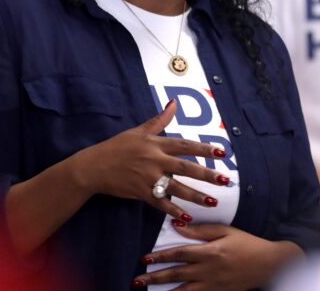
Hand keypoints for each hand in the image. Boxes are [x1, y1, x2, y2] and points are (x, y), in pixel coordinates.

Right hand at [71, 99, 229, 222]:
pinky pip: (160, 203)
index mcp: (155, 143)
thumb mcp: (138, 131)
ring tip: (213, 201)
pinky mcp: (141, 192)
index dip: (203, 148)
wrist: (94, 166)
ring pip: (176, 187)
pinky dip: (173, 210)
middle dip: (207, 174)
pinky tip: (187, 216)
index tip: (221, 152)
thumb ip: (159, 120)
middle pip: (185, 167)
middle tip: (225, 179)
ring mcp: (147, 177)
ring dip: (196, 195)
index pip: (184, 145)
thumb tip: (174, 103)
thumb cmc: (116, 147)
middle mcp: (154, 160)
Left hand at [132, 223, 302, 290]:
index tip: (145, 259)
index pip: (179, 254)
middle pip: (176, 275)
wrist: (269, 264)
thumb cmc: (246, 243)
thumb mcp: (225, 231)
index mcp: (209, 253)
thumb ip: (200, 230)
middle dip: (155, 278)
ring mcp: (213, 286)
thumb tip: (177, 225)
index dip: (160, 257)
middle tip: (137, 280)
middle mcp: (208, 271)